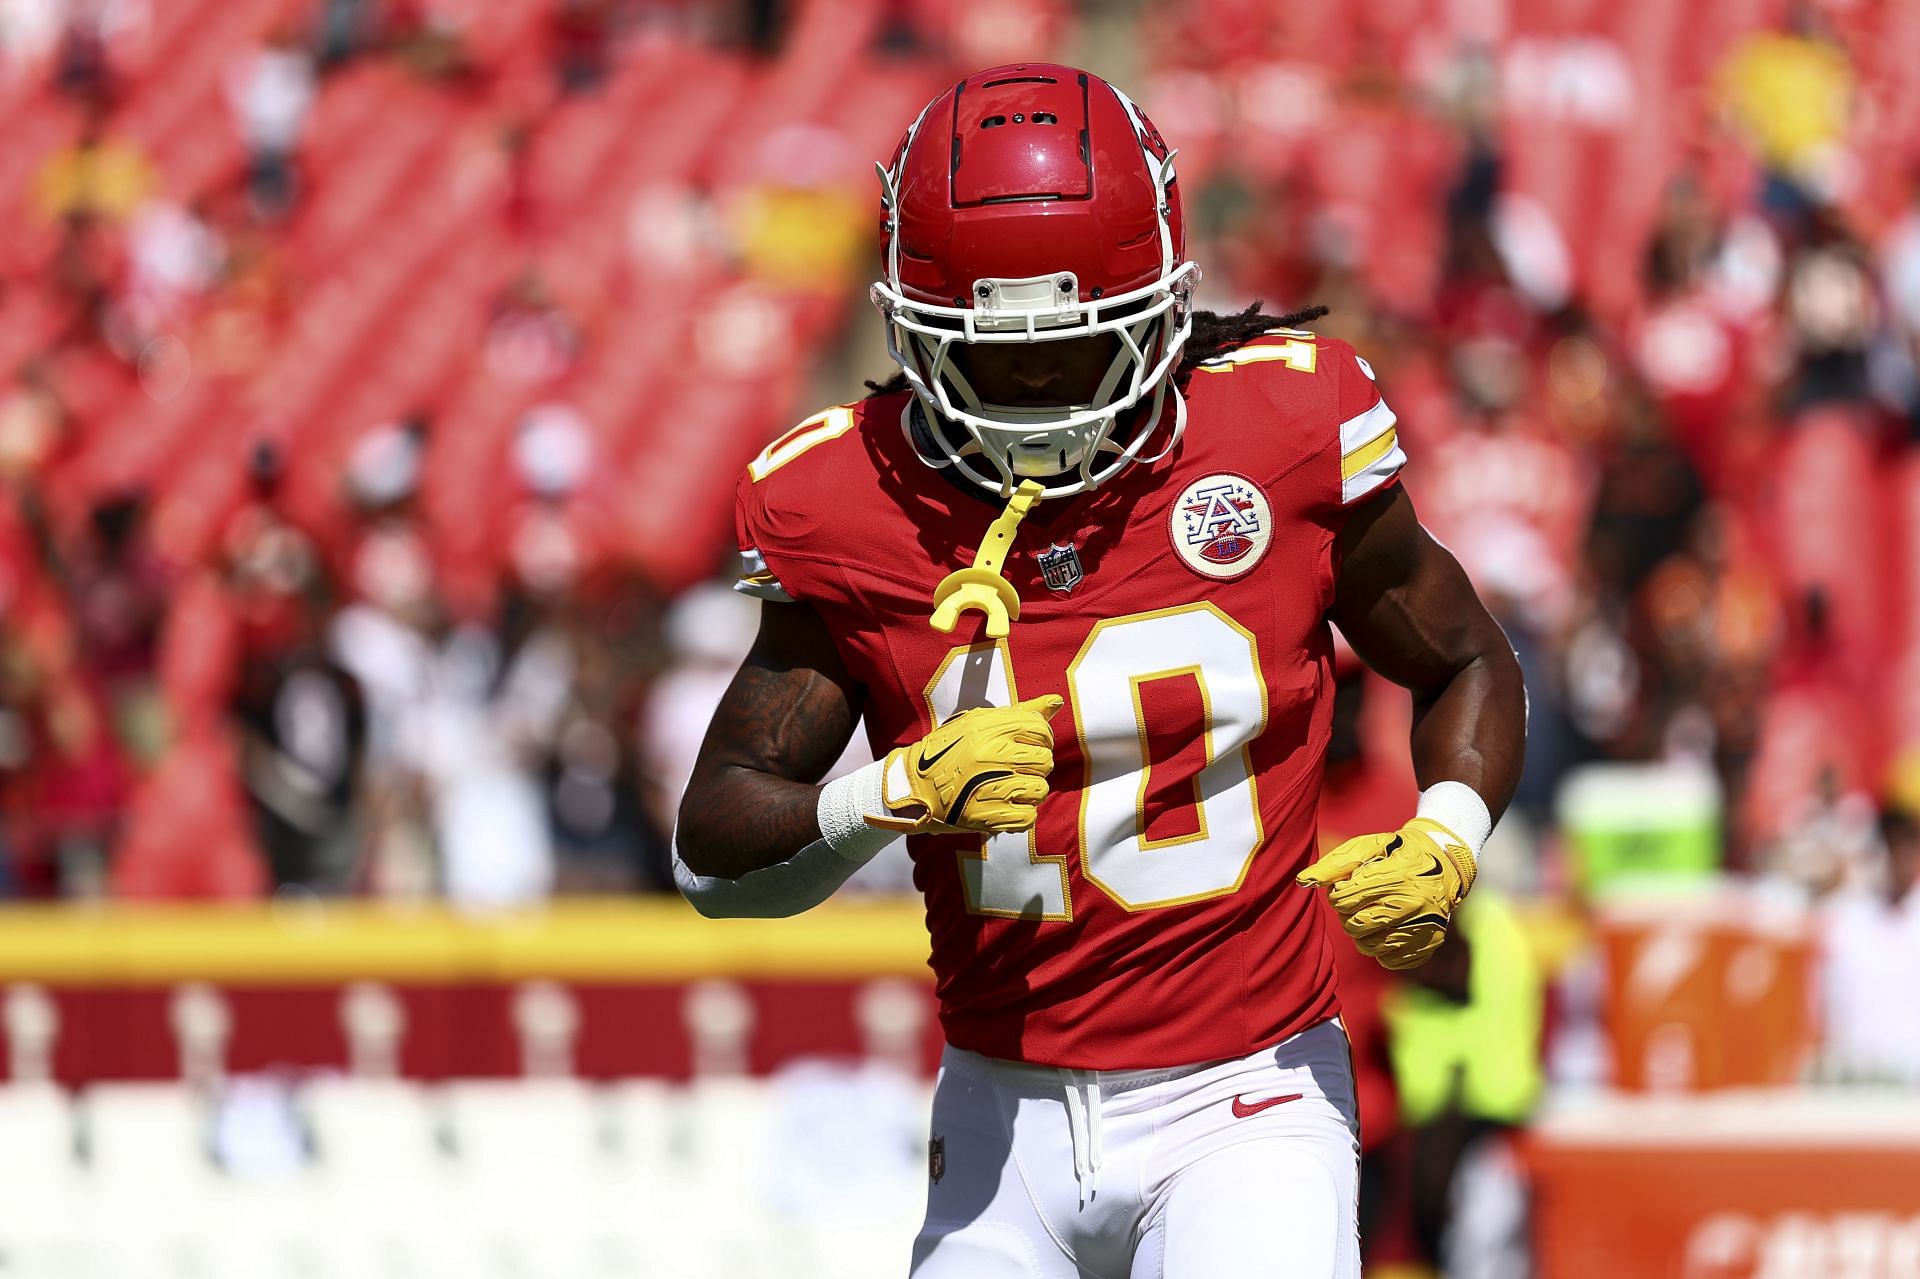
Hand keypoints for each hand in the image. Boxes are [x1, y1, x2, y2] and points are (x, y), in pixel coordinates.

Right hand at [868, 696, 1062, 834]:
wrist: (911, 785)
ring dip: (1029, 792)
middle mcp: (991, 754)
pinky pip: (1028, 817)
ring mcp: (989, 785)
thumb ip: (1020, 712)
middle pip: (1045, 760)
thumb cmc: (949, 751)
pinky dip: (1020, 815)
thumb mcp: (978, 723)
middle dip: (1035, 766)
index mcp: (989, 728)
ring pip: (1039, 789)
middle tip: (1015, 769)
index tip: (1025, 746)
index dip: (1040, 739)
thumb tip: (1057, 700)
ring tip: (1010, 788)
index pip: (1041, 730)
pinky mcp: (985, 815)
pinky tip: (1005, 806)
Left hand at [1296, 818, 1476, 970]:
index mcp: (1395, 876)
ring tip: (1372, 914)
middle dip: (1347, 915)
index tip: (1348, 886)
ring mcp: (1424, 926)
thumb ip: (1333, 864)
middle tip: (1358, 902)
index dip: (1338, 894)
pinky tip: (1388, 928)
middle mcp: (1413, 903)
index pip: (1344, 899)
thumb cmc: (1395, 853)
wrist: (1444, 862)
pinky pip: (1390, 961)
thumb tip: (1302, 882)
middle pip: (1354, 926)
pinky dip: (1382, 948)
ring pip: (1370, 946)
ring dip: (1362, 933)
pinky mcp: (1429, 943)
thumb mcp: (1366, 847)